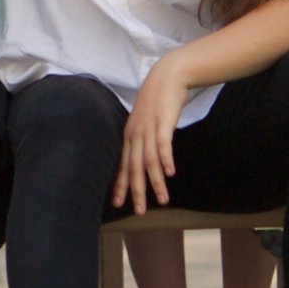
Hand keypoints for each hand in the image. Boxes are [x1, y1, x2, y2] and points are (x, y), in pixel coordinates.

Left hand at [114, 60, 192, 212]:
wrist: (167, 76)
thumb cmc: (158, 101)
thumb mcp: (147, 122)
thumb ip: (145, 139)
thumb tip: (147, 158)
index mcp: (130, 135)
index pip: (123, 165)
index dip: (121, 184)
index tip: (118, 203)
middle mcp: (136, 134)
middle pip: (134, 167)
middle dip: (135, 191)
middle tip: (138, 211)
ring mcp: (149, 128)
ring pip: (149, 161)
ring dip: (155, 182)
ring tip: (162, 200)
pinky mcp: (163, 122)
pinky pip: (163, 144)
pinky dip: (166, 159)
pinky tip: (170, 173)